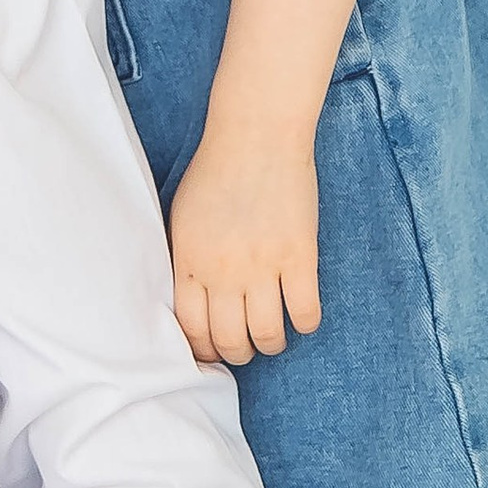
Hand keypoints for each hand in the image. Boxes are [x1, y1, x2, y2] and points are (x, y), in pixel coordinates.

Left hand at [168, 129, 320, 364]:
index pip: (191, 328)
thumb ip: (185, 260)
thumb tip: (190, 303)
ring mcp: (263, 266)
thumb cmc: (216, 170)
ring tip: (273, 337)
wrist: (256, 133)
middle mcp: (223, 271)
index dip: (203, 349)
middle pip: (229, 340)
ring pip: (268, 335)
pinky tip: (302, 317)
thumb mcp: (182, 217)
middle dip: (238, 353)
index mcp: (190, 260)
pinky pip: (305, 312)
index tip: (213, 351)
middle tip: (245, 349)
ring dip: (271, 344)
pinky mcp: (299, 256)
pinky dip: (305, 323)